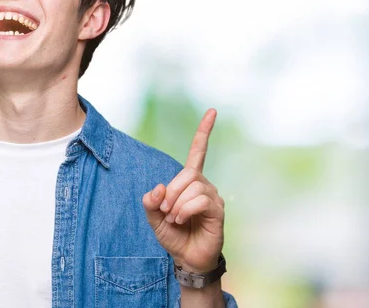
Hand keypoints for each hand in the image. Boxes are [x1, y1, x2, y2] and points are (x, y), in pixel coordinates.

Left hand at [143, 109, 224, 272]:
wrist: (186, 258)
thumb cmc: (173, 235)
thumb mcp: (154, 218)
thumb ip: (150, 202)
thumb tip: (158, 187)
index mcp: (190, 182)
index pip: (198, 152)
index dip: (204, 132)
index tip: (212, 111)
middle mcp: (204, 185)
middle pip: (188, 173)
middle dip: (171, 192)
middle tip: (165, 210)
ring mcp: (213, 197)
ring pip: (194, 186)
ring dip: (177, 203)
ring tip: (174, 218)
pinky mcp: (217, 211)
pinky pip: (201, 200)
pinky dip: (185, 209)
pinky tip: (181, 220)